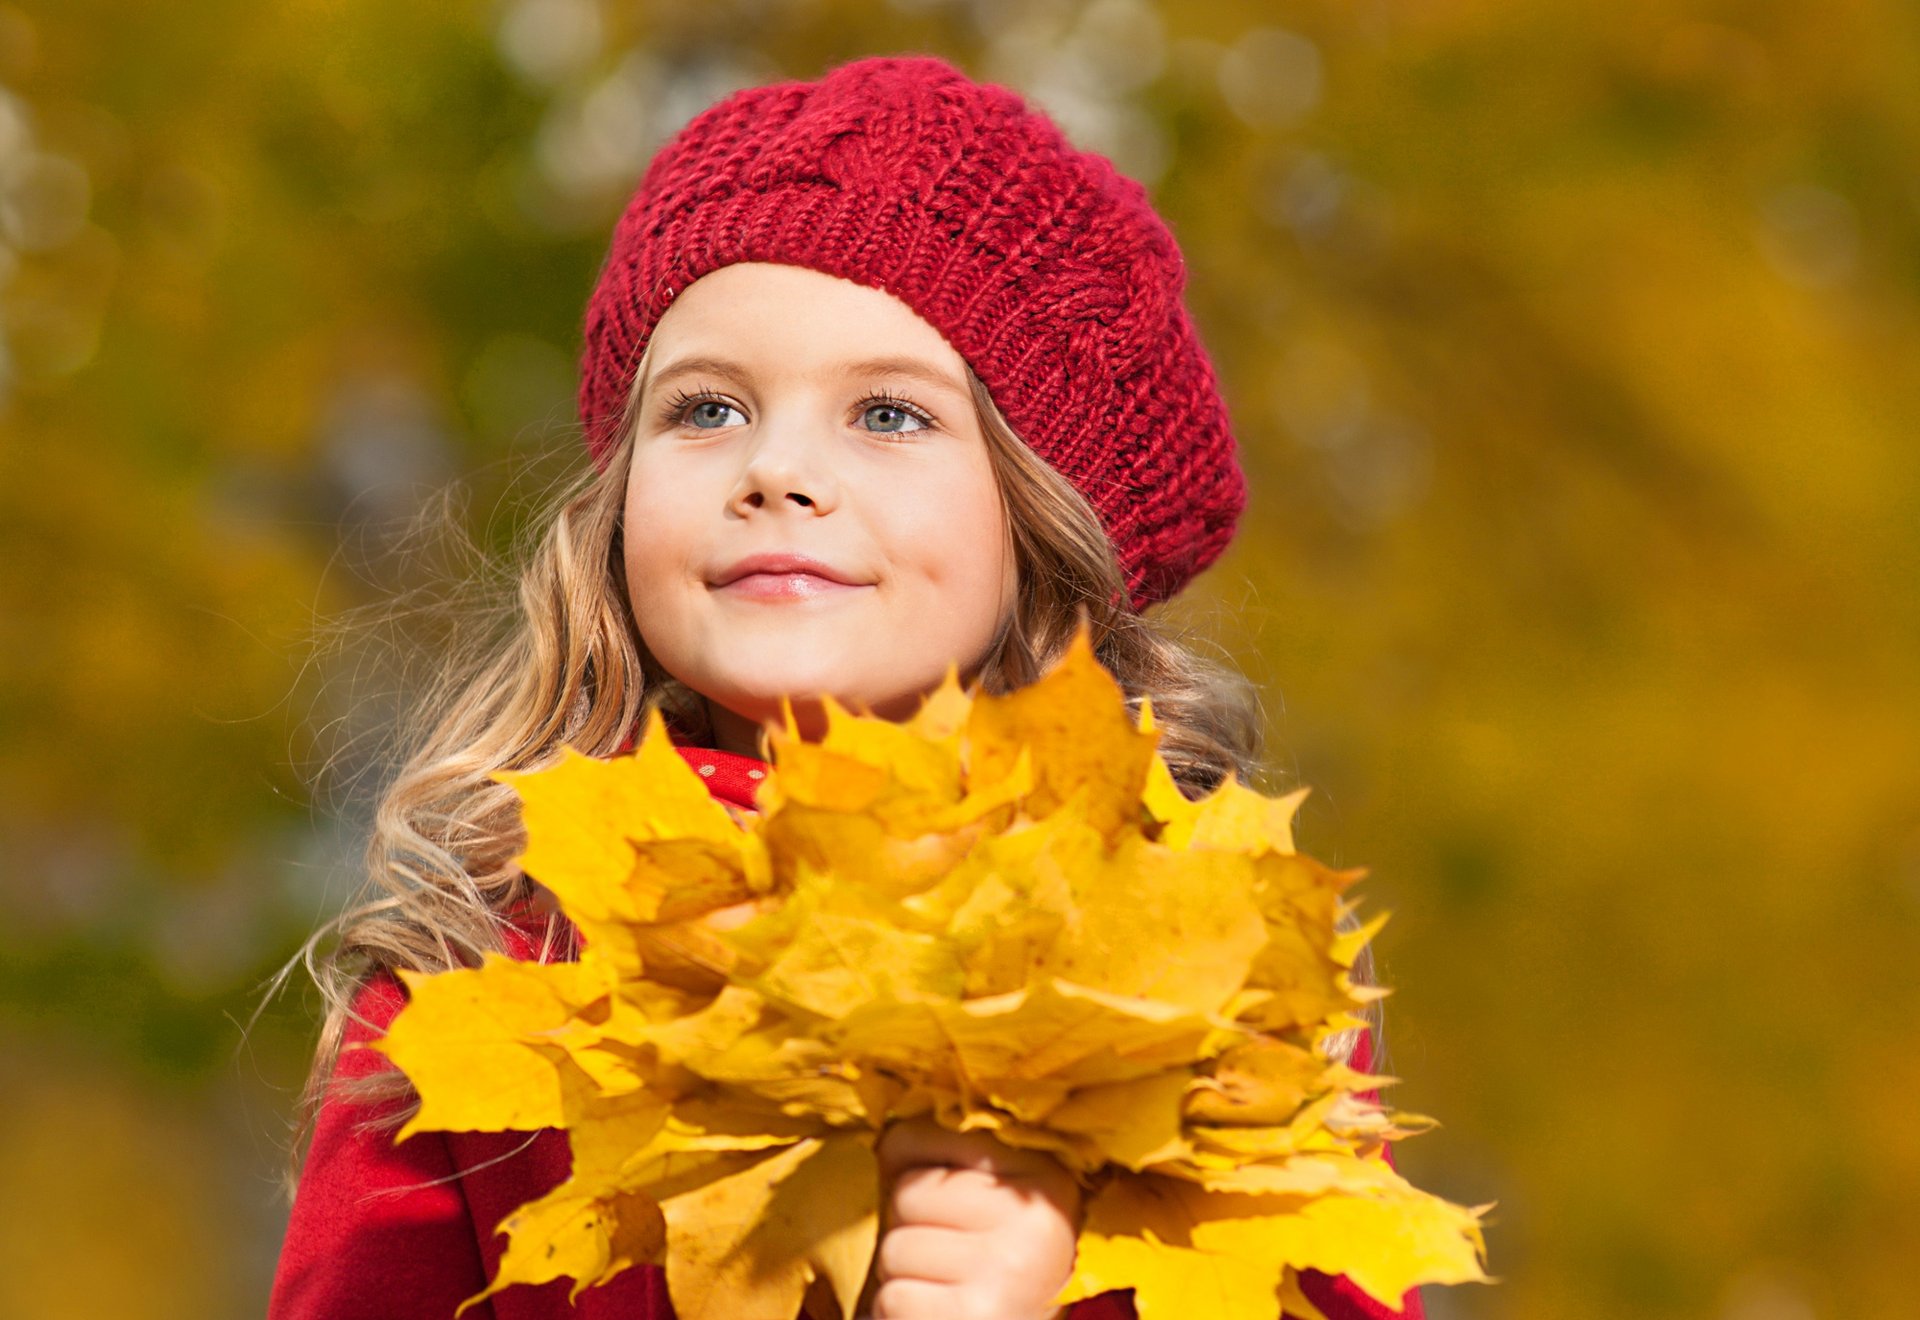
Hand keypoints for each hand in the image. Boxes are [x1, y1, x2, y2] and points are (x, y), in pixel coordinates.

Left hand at [871, 1119, 1080, 1319]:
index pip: (930, 1135)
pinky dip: (900, 1313)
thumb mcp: (994, 1204)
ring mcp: (1007, 1268)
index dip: (908, 1165)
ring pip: (894, 1248)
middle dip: (911, 1228)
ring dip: (904, 1275)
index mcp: (1042, 1174)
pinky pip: (893, 1299)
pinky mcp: (977, 1314)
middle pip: (907, 1193)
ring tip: (944, 1287)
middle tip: (947, 1258)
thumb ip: (949, 1160)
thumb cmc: (997, 1270)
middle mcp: (1032, 1220)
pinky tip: (937, 1314)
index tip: (927, 1196)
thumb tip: (888, 1139)